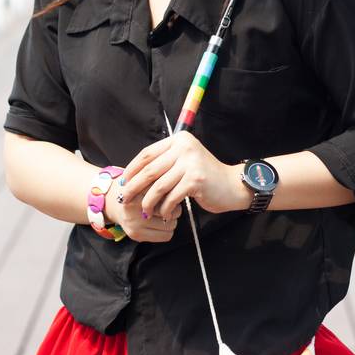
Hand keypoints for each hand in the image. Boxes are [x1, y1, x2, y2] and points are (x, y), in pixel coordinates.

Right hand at [103, 177, 181, 242]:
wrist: (112, 202)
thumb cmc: (135, 190)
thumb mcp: (146, 180)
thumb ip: (162, 183)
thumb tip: (181, 192)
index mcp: (139, 188)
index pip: (169, 193)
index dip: (175, 193)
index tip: (174, 192)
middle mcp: (134, 206)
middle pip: (172, 210)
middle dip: (175, 208)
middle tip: (169, 205)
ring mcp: (134, 222)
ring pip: (171, 225)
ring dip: (171, 220)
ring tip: (163, 214)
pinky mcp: (135, 234)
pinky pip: (165, 236)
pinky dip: (166, 231)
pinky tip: (159, 224)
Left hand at [119, 131, 243, 218]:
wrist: (231, 185)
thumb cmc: (204, 176)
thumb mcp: (185, 161)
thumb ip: (165, 162)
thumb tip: (133, 175)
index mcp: (179, 140)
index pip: (147, 154)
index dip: (132, 169)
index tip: (123, 182)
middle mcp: (184, 147)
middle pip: (150, 170)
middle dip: (134, 187)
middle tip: (124, 199)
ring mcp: (190, 163)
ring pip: (158, 186)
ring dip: (148, 202)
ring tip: (144, 211)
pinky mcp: (195, 180)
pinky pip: (171, 197)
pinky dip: (164, 208)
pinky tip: (163, 214)